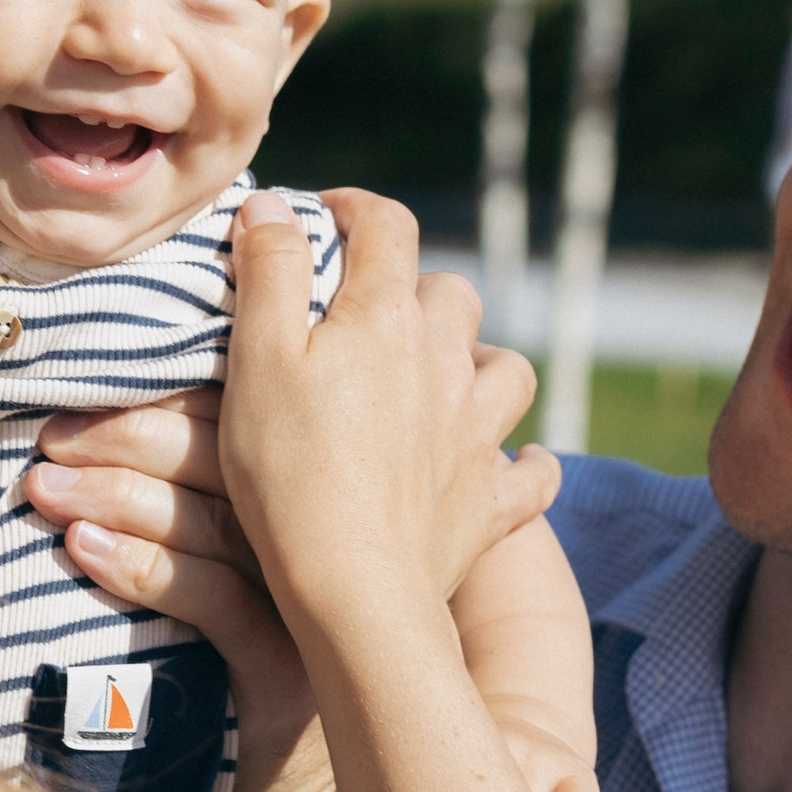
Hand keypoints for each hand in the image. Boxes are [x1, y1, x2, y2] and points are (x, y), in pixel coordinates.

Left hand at [24, 393, 334, 791]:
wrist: (266, 787)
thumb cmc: (212, 664)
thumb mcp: (199, 567)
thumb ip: (164, 497)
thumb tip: (59, 438)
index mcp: (293, 495)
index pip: (230, 420)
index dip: (151, 401)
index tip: (67, 402)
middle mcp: (311, 538)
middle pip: (225, 458)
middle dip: (126, 437)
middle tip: (50, 441)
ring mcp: (304, 603)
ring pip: (214, 521)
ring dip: (119, 494)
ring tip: (44, 489)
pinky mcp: (285, 666)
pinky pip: (214, 599)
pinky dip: (144, 567)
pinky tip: (84, 548)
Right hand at [221, 189, 542, 638]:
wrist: (353, 588)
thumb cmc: (289, 471)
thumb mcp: (258, 358)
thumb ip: (268, 270)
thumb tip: (271, 203)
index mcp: (387, 317)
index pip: (386, 225)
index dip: (353, 207)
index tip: (320, 216)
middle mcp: (447, 361)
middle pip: (451, 292)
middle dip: (414, 286)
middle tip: (366, 311)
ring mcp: (478, 431)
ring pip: (508, 367)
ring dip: (480, 359)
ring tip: (445, 373)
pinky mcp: (490, 499)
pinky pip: (534, 472)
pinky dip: (528, 462)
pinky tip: (512, 461)